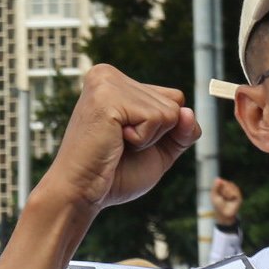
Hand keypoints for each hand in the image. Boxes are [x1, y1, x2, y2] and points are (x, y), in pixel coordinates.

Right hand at [34, 64, 197, 216]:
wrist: (80, 194)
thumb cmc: (113, 175)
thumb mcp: (159, 150)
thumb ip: (183, 131)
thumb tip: (188, 111)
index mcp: (116, 82)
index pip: (174, 98)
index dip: (162, 130)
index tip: (126, 140)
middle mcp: (109, 74)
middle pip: (175, 102)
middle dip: (156, 135)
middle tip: (119, 145)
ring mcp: (107, 83)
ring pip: (170, 111)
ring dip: (148, 139)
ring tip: (115, 144)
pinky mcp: (108, 96)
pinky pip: (157, 118)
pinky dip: (142, 140)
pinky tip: (114, 142)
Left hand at [211, 176, 241, 227]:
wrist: (222, 213)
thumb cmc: (217, 205)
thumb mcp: (214, 195)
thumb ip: (215, 187)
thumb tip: (218, 178)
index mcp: (224, 189)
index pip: (223, 182)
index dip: (221, 184)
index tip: (218, 189)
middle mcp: (230, 190)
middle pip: (228, 183)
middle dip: (223, 188)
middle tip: (222, 195)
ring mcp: (235, 193)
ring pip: (232, 186)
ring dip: (227, 191)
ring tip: (225, 197)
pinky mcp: (239, 197)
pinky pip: (235, 191)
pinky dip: (231, 193)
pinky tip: (230, 197)